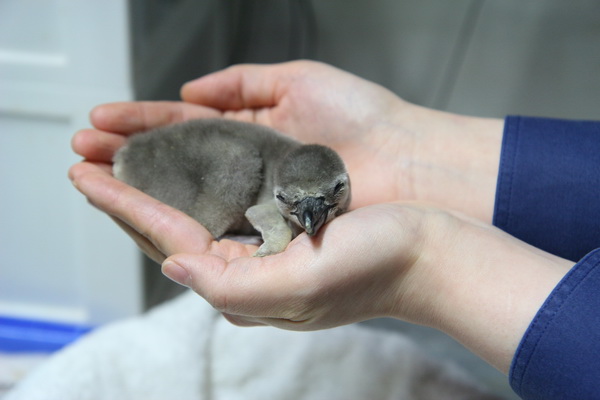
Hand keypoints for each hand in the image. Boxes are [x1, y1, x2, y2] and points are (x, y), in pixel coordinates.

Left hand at [69, 159, 572, 373]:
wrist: (429, 252)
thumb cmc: (379, 266)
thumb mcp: (303, 285)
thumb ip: (232, 288)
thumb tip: (174, 268)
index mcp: (246, 286)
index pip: (167, 240)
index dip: (123, 205)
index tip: (88, 176)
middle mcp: (249, 269)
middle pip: (171, 228)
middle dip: (128, 195)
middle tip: (90, 163)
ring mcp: (266, 247)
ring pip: (193, 212)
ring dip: (155, 184)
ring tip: (123, 161)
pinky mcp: (284, 226)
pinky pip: (225, 202)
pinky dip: (196, 182)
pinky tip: (183, 167)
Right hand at [75, 60, 503, 218]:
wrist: (410, 164)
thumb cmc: (365, 119)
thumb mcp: (299, 80)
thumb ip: (243, 83)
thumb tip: (189, 89)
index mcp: (251, 129)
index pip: (184, 125)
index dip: (141, 122)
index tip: (102, 120)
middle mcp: (246, 167)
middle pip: (175, 160)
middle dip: (127, 154)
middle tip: (82, 150)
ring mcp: (255, 199)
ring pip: (187, 192)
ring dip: (140, 185)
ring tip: (95, 175)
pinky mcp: (268, 228)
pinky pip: (216, 221)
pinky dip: (178, 214)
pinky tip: (142, 206)